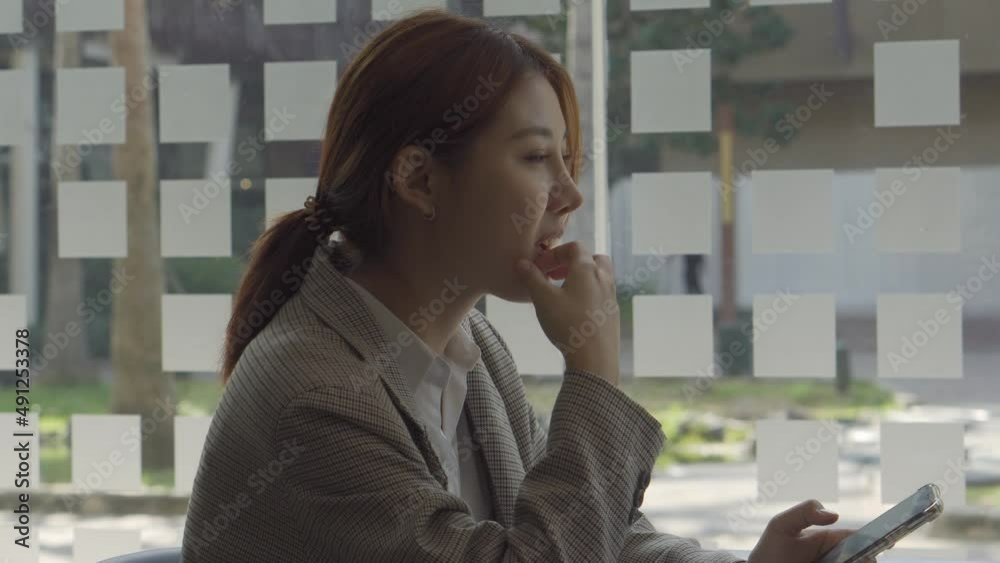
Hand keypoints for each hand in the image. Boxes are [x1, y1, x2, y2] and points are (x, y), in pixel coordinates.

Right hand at [513, 241, 619, 385]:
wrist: (595, 358)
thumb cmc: (567, 324)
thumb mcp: (543, 300)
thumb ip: (532, 278)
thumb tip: (522, 263)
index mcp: (587, 269)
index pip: (574, 248)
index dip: (555, 253)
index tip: (540, 267)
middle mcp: (604, 278)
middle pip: (593, 258)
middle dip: (574, 262)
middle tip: (556, 275)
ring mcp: (611, 296)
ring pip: (599, 277)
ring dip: (582, 278)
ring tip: (563, 293)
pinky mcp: (613, 314)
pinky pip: (601, 294)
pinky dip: (589, 294)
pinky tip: (575, 311)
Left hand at [747, 500, 876, 562]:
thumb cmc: (770, 550)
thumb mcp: (782, 525)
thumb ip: (805, 512)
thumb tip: (835, 515)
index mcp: (828, 540)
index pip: (857, 539)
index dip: (873, 542)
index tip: (882, 546)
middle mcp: (835, 557)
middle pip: (862, 557)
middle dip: (867, 558)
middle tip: (866, 560)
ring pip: (857, 562)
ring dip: (860, 561)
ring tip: (859, 560)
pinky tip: (851, 562)